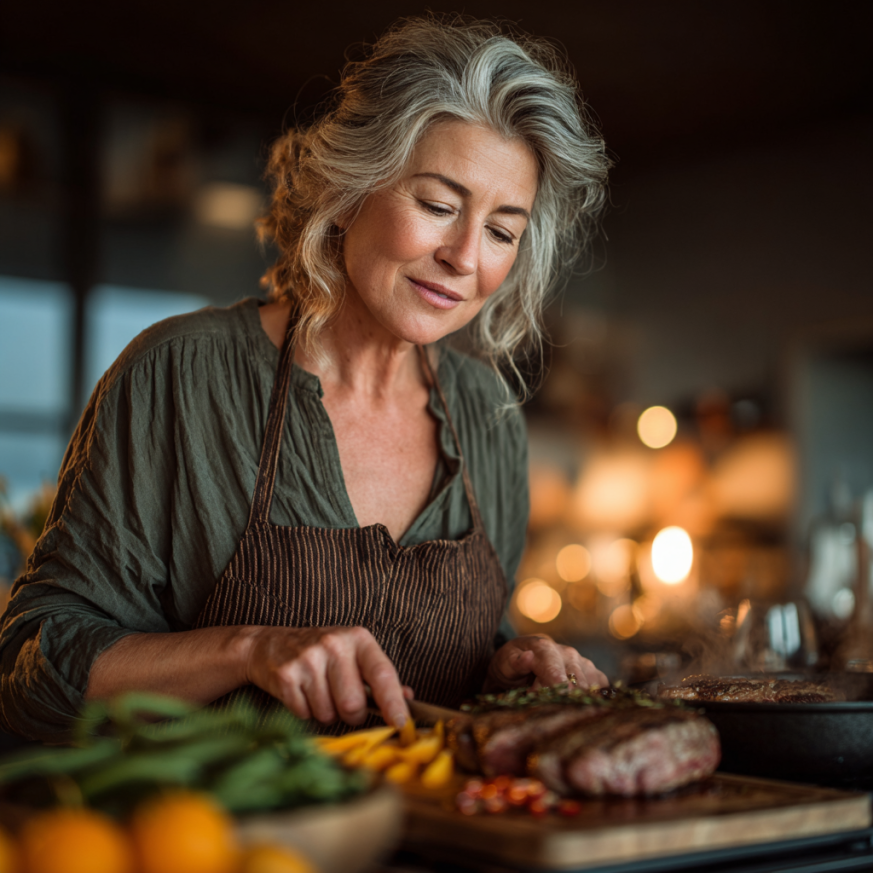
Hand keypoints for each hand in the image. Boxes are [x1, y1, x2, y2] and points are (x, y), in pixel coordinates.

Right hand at [243, 625, 411, 727]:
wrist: (271, 645)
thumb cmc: (322, 654)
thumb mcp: (354, 655)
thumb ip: (379, 677)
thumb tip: (408, 698)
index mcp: (359, 638)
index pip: (383, 674)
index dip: (394, 702)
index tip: (401, 723)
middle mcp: (335, 644)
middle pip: (354, 705)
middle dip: (350, 714)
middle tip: (341, 701)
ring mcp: (309, 658)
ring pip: (328, 714)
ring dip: (326, 713)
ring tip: (318, 692)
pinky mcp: (286, 675)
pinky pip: (305, 714)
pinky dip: (305, 712)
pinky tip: (301, 693)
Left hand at [485, 634, 607, 691]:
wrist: (521, 658)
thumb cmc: (511, 663)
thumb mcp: (506, 662)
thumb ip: (516, 663)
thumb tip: (528, 657)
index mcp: (546, 648)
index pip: (557, 674)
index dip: (555, 692)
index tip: (552, 703)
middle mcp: (568, 653)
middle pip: (576, 685)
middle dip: (561, 699)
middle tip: (543, 702)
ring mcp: (582, 662)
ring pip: (589, 688)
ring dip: (574, 700)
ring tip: (554, 699)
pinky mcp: (592, 672)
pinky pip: (601, 687)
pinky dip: (592, 697)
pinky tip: (577, 703)